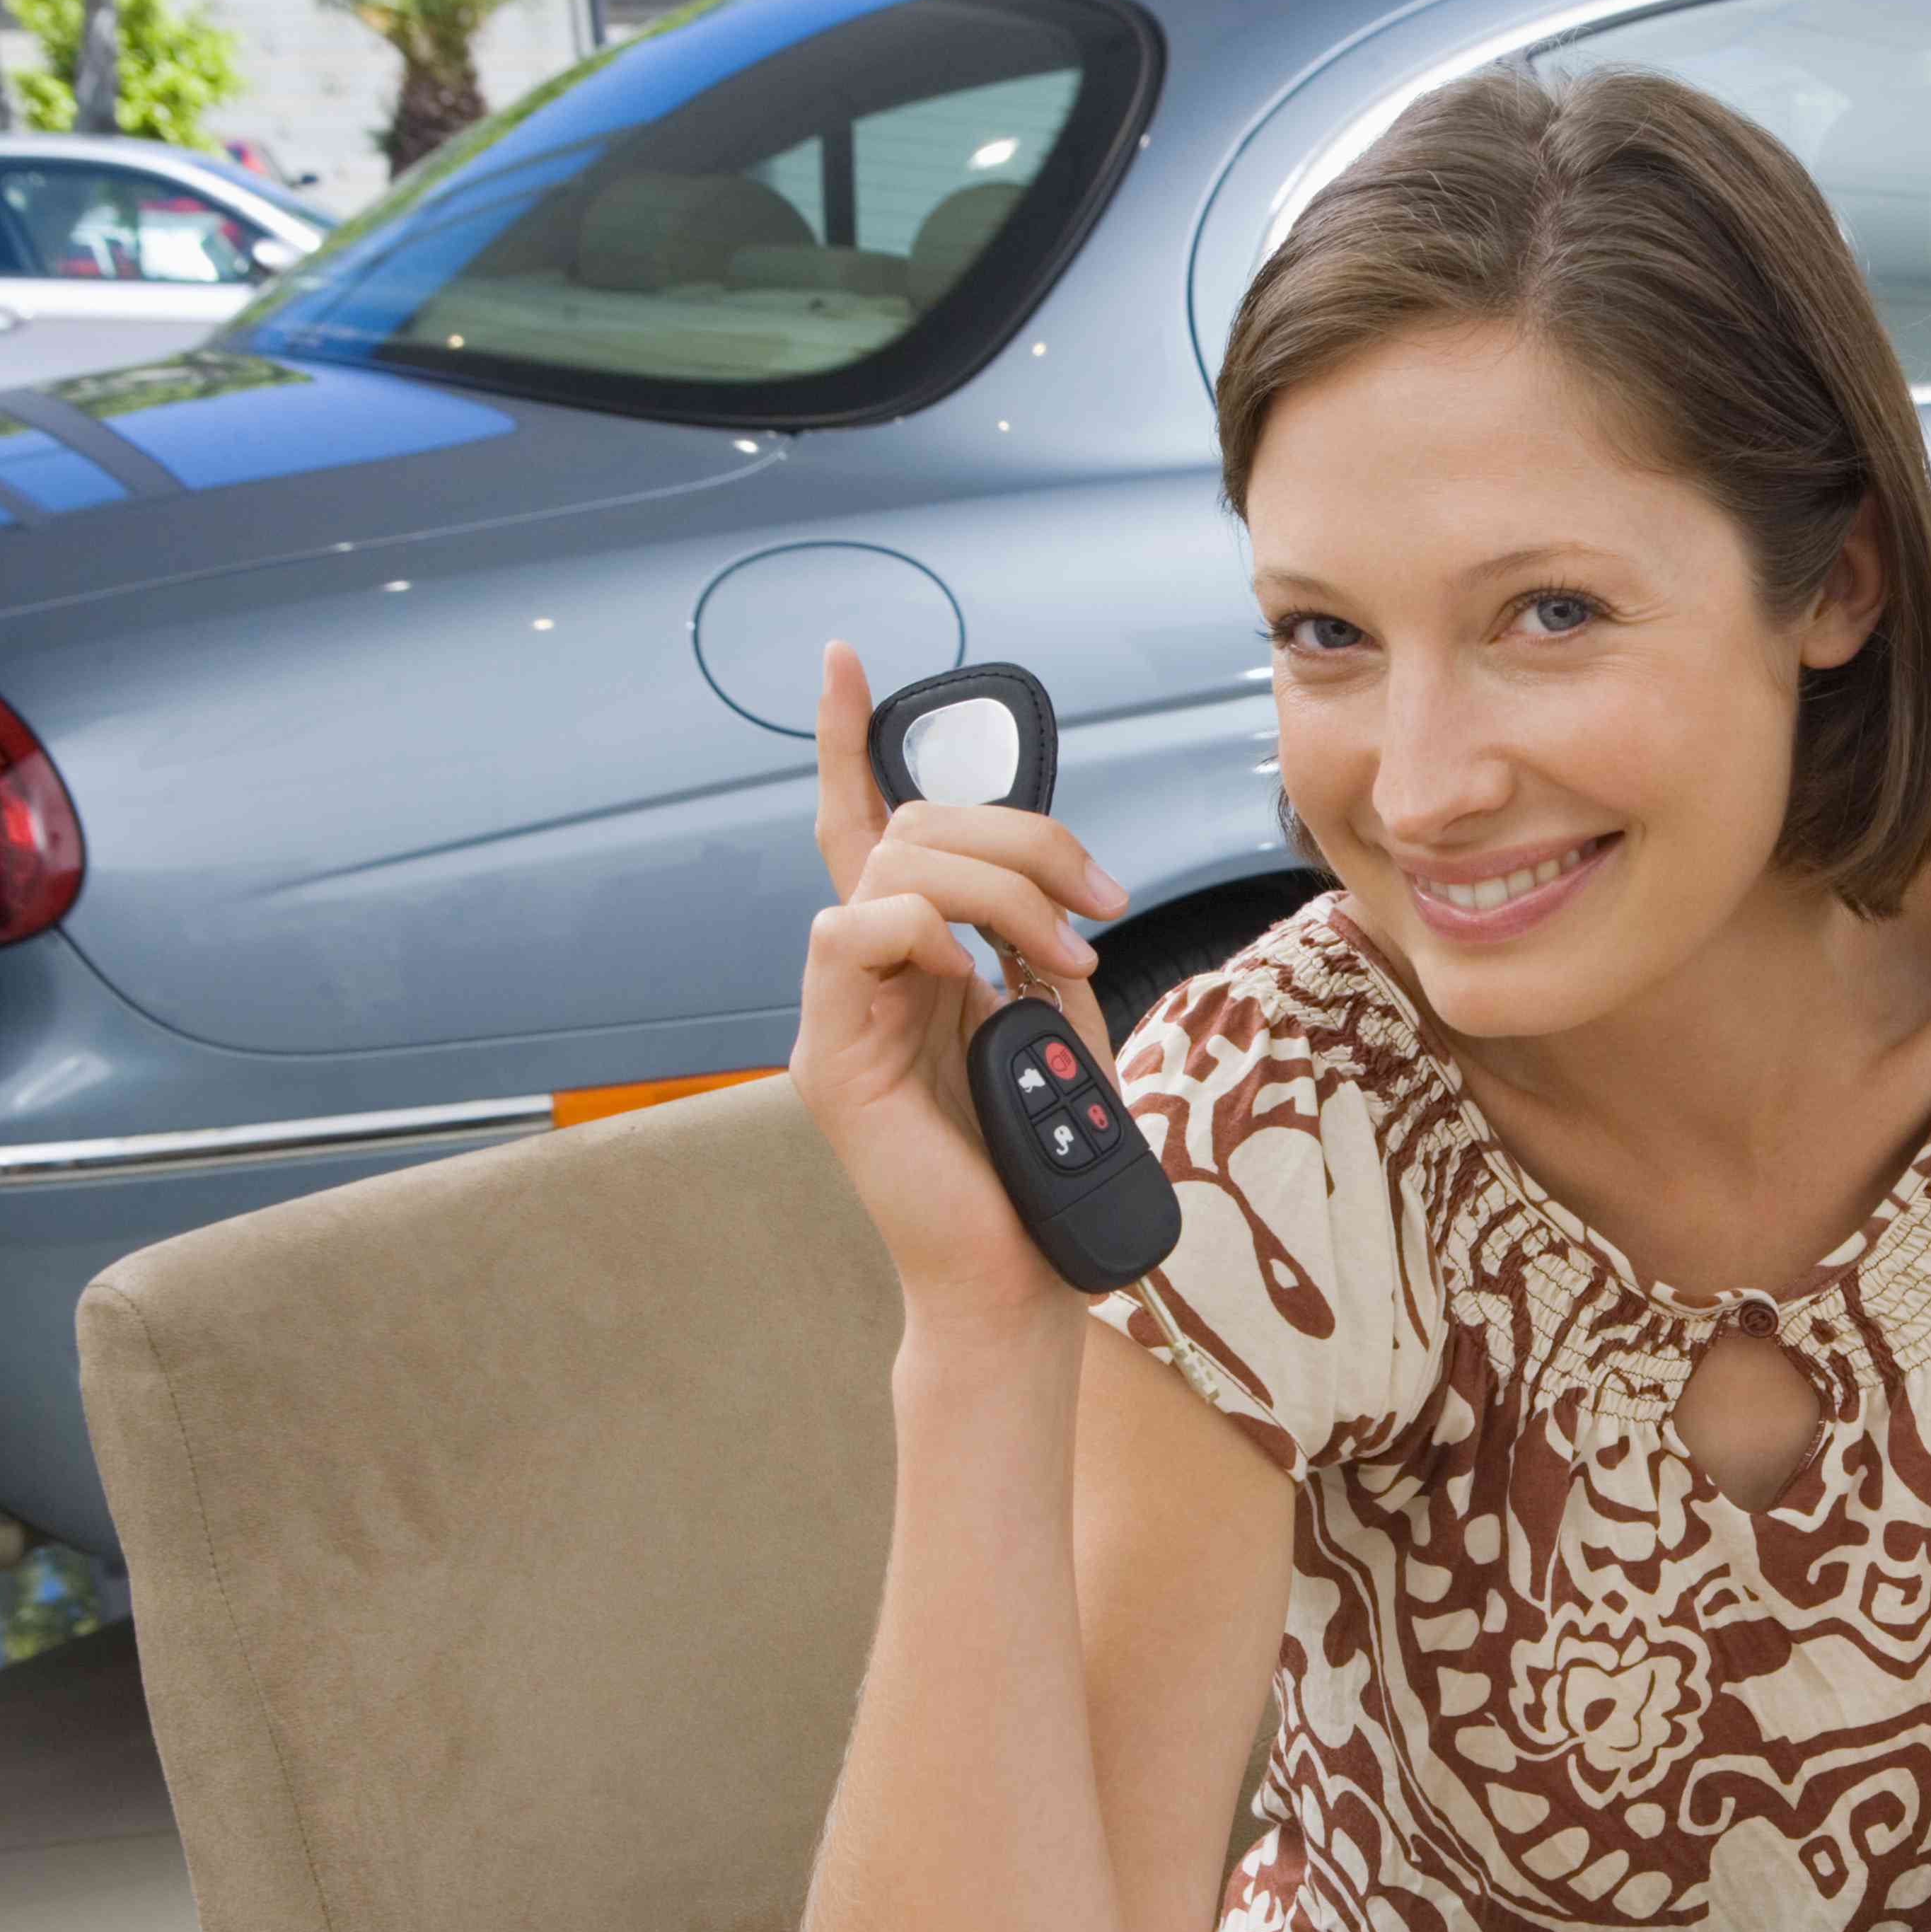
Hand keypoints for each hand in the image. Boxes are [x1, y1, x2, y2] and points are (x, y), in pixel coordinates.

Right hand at [786, 640, 1131, 1318]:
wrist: (1024, 1271)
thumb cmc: (1046, 1156)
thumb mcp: (1059, 1016)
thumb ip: (1034, 936)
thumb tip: (1047, 878)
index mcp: (914, 955)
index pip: (869, 825)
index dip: (849, 739)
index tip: (843, 660)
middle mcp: (866, 970)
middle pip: (913, 830)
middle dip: (1022, 840)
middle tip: (1098, 909)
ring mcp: (840, 1011)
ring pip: (895, 870)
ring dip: (1002, 889)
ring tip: (1069, 955)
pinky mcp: (831, 1056)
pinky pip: (852, 934)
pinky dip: (923, 927)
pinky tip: (976, 967)